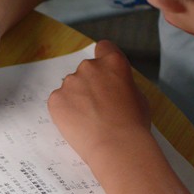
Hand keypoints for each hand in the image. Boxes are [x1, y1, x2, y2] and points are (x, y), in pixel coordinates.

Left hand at [47, 40, 151, 165]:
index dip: (104, 60)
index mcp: (113, 62)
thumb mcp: (138, 96)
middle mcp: (89, 67)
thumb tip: (113, 87)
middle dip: (90, 83)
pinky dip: (65, 111)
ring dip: (76, 98)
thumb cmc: (134, 124)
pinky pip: (59, 101)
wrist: (117, 146)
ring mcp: (70, 82)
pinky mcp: (55, 99)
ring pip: (71, 87)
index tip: (104, 73)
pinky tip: (77, 125)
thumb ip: (121, 84)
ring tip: (88, 120)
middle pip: (86, 69)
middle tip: (98, 106)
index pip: (103, 47)